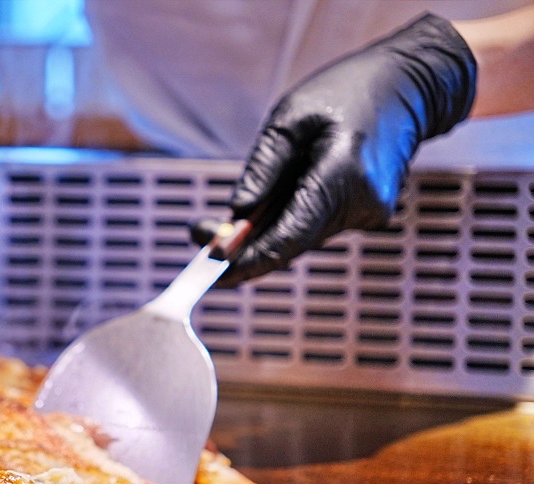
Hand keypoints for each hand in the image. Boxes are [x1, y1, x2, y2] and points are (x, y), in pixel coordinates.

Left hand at [213, 13, 475, 285]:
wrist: (409, 88)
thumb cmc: (347, 92)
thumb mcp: (290, 117)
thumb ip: (263, 168)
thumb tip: (236, 213)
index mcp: (343, 174)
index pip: (290, 236)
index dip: (250, 259)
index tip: (215, 270)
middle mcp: (361, 203)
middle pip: (291, 243)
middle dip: (243, 247)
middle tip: (199, 235)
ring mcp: (369, 213)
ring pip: (301, 238)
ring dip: (261, 235)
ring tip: (219, 224)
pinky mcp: (366, 215)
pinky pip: (314, 226)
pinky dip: (284, 223)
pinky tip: (262, 209)